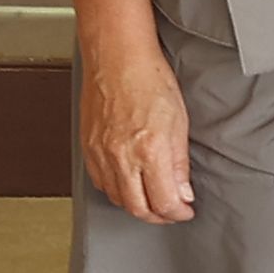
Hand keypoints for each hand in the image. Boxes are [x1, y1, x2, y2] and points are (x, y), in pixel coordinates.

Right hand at [80, 38, 194, 222]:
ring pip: (117, 199)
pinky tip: (128, 183)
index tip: (185, 210)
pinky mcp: (88, 148)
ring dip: (136, 205)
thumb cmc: (148, 78)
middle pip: (138, 208)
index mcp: (149, 150)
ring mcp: (101, 153)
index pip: (164, 202)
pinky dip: (116, 190)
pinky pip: (100, 182)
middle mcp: (121, 156)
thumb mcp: (179, 121)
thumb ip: (180, 163)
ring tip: (152, 198)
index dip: (178, 213)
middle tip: (171, 211)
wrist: (117, 57)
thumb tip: (183, 193)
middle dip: (158, 215)